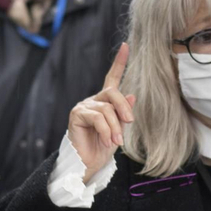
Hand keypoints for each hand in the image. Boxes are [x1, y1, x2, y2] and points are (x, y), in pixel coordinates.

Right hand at [67, 43, 135, 181]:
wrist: (89, 164)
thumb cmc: (102, 148)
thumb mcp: (119, 130)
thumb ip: (124, 113)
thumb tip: (133, 94)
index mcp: (105, 102)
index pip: (112, 78)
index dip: (119, 62)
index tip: (125, 46)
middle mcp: (93, 101)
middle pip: (112, 92)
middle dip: (124, 107)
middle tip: (130, 122)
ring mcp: (84, 106)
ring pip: (107, 108)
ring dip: (115, 127)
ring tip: (116, 142)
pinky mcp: (77, 115)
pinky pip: (97, 117)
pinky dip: (106, 130)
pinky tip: (108, 141)